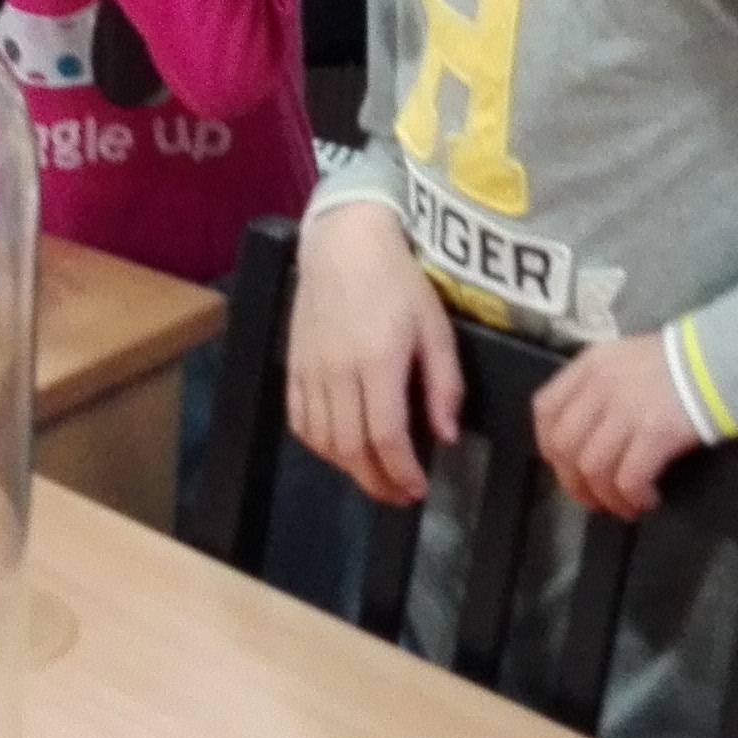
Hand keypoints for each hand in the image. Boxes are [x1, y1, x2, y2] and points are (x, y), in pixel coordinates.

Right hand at [287, 204, 460, 505]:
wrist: (343, 243)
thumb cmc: (398, 281)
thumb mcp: (435, 327)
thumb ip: (443, 383)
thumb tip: (446, 436)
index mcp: (378, 361)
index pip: (386, 436)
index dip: (402, 472)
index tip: (419, 489)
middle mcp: (338, 372)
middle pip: (351, 448)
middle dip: (377, 481)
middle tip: (400, 494)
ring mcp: (309, 370)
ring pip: (322, 441)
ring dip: (349, 469)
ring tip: (375, 475)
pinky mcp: (291, 366)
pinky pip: (299, 421)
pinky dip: (319, 447)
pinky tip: (340, 450)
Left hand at [531, 334, 706, 518]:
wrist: (725, 356)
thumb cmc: (681, 362)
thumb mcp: (626, 359)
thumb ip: (600, 387)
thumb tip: (588, 435)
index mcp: (590, 365)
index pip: (545, 409)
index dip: (550, 447)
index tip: (567, 467)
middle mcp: (600, 386)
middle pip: (564, 447)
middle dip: (574, 483)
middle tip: (596, 498)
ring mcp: (626, 409)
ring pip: (592, 468)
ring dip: (605, 497)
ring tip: (625, 505)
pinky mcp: (655, 431)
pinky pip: (627, 478)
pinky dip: (631, 497)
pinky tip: (646, 500)